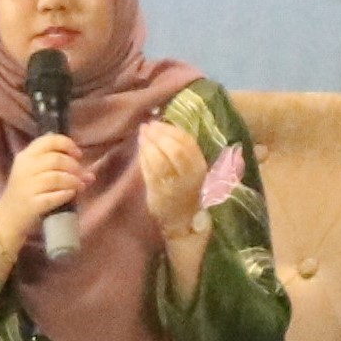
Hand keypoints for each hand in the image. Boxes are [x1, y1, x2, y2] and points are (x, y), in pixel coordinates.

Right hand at [0, 133, 85, 250]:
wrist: (8, 218)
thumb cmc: (28, 192)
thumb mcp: (37, 175)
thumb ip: (61, 169)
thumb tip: (90, 175)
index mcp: (26, 156)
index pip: (48, 140)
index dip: (67, 144)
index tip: (78, 155)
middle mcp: (24, 169)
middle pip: (56, 159)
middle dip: (75, 167)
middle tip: (81, 176)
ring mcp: (27, 187)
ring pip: (57, 177)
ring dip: (74, 181)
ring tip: (80, 186)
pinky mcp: (32, 204)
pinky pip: (54, 196)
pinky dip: (66, 194)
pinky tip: (70, 195)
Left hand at [137, 121, 206, 238]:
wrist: (181, 219)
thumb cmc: (185, 189)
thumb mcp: (190, 169)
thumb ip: (181, 151)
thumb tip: (163, 127)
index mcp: (200, 167)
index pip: (188, 143)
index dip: (172, 130)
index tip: (159, 122)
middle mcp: (190, 176)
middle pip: (175, 150)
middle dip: (160, 135)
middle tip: (148, 126)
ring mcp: (174, 185)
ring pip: (160, 159)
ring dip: (149, 143)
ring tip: (142, 133)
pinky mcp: (158, 192)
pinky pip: (149, 170)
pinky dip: (143, 155)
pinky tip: (140, 147)